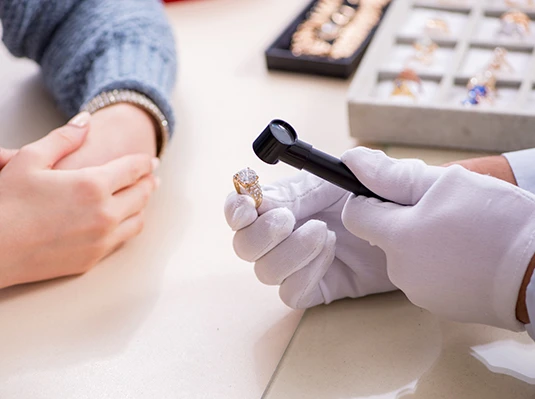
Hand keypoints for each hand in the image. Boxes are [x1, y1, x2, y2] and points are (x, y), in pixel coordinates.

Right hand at [0, 112, 158, 288]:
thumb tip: (86, 120)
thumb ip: (64, 138)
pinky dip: (129, 226)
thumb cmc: (4, 203)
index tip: (151, 160)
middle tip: (151, 177)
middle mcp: (104, 213)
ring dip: (142, 206)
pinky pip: (122, 240)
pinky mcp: (93, 259)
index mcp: (92, 185)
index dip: (144, 163)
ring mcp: (101, 239)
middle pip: (140, 194)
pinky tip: (124, 220)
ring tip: (141, 198)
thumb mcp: (30, 159)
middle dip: (148, 182)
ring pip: (137, 220)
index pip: (132, 170)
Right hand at [224, 172, 395, 308]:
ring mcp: (298, 264)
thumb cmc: (388, 201)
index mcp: (287, 201)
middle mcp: (285, 234)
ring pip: (264, 271)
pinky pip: (291, 293)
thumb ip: (342, 168)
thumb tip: (309, 171)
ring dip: (290, 252)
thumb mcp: (366, 178)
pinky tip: (331, 256)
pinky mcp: (315, 288)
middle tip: (289, 220)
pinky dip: (305, 274)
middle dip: (262, 233)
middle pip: (244, 245)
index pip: (241, 207)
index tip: (247, 207)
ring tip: (325, 234)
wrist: (416, 238)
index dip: (236, 208)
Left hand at [341, 147, 534, 330]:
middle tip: (444, 210)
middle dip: (405, 219)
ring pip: (406, 256)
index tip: (394, 193)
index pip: (356, 214)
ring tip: (461, 234)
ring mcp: (419, 292)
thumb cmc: (497, 221)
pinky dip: (439, 264)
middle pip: (384, 236)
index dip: (370, 198)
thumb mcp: (446, 184)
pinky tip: (467, 256)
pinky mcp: (439, 307)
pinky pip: (427, 276)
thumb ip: (392, 175)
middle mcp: (400, 270)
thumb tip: (353, 161)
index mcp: (396, 238)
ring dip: (423, 241)